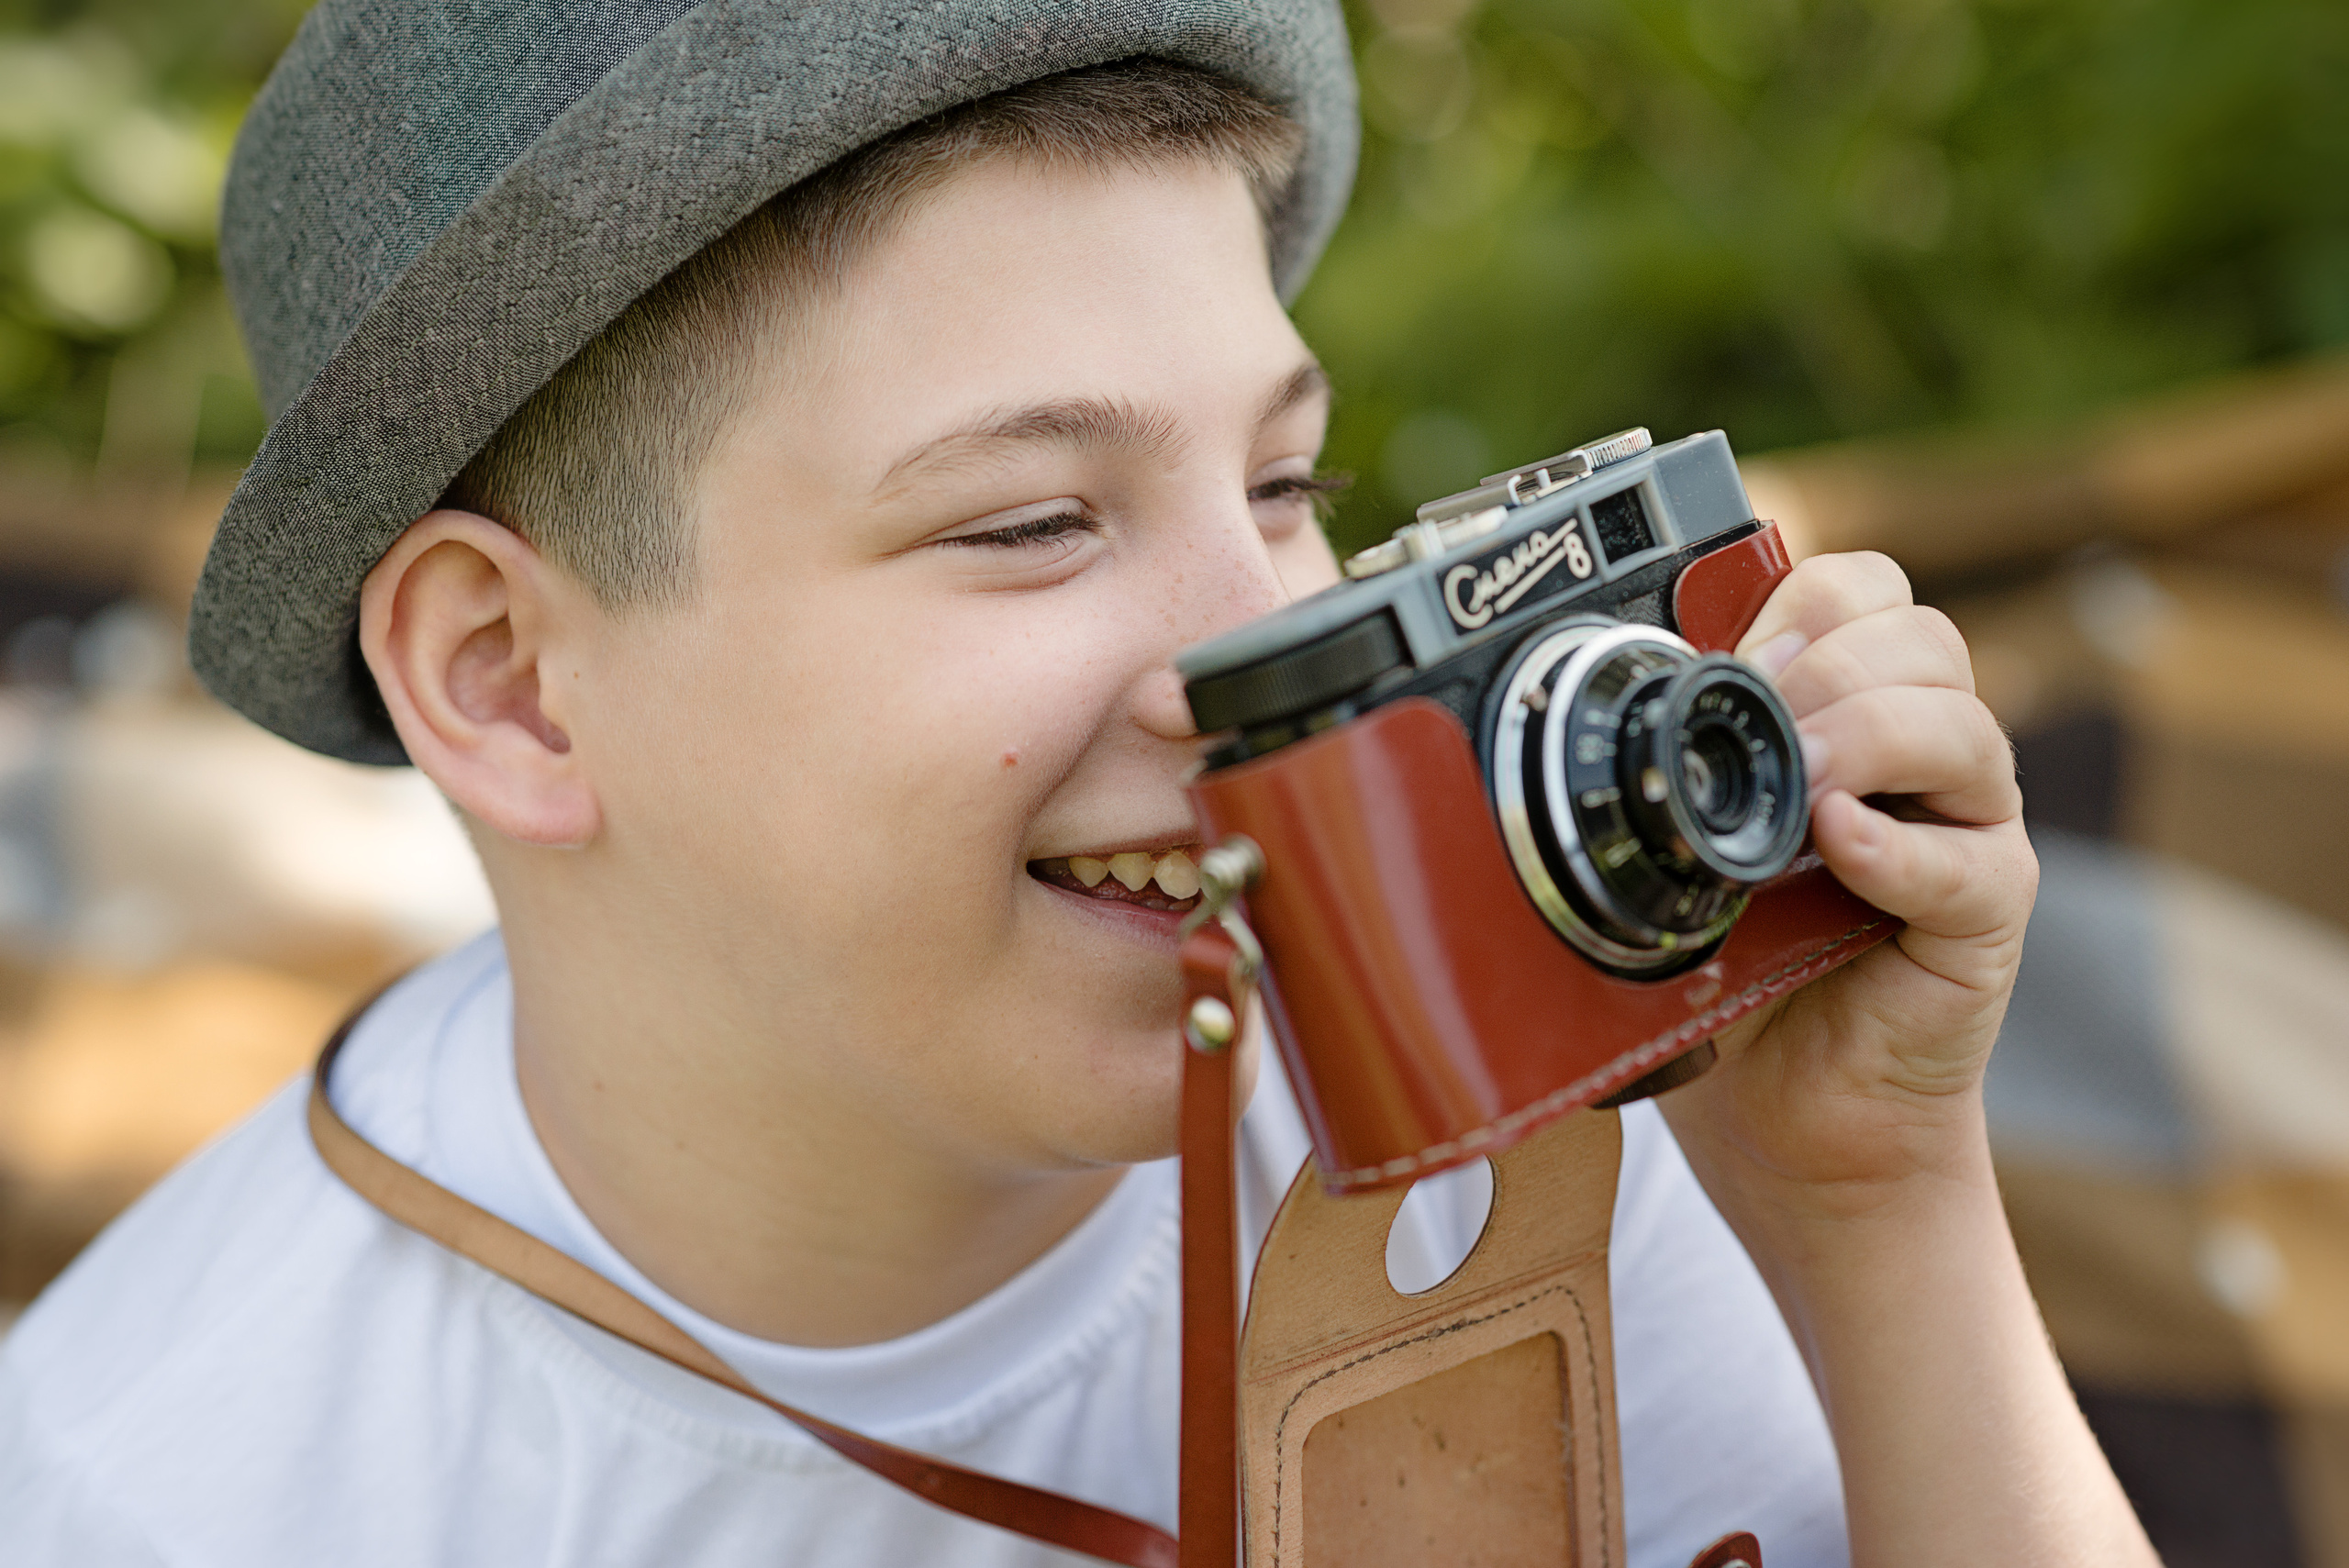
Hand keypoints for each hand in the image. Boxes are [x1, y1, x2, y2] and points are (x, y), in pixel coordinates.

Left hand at [1660, 550, 2037, 1206]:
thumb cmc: (1727, 978)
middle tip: (1759, 720)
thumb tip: (1614, 689)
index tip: (1727, 657)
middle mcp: (1923, 758)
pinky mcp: (1987, 918)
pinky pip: (1970, 862)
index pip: (1864, 592)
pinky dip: (1897, 847)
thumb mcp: (1673, 850)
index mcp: (1849, 714)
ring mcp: (1967, 833)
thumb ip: (1667, 768)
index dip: (1799, 598)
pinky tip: (1836, 845)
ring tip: (1794, 786)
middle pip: (1923, 638)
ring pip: (1962, 726)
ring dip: (1865, 735)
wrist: (1780, 1121)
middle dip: (1830, 661)